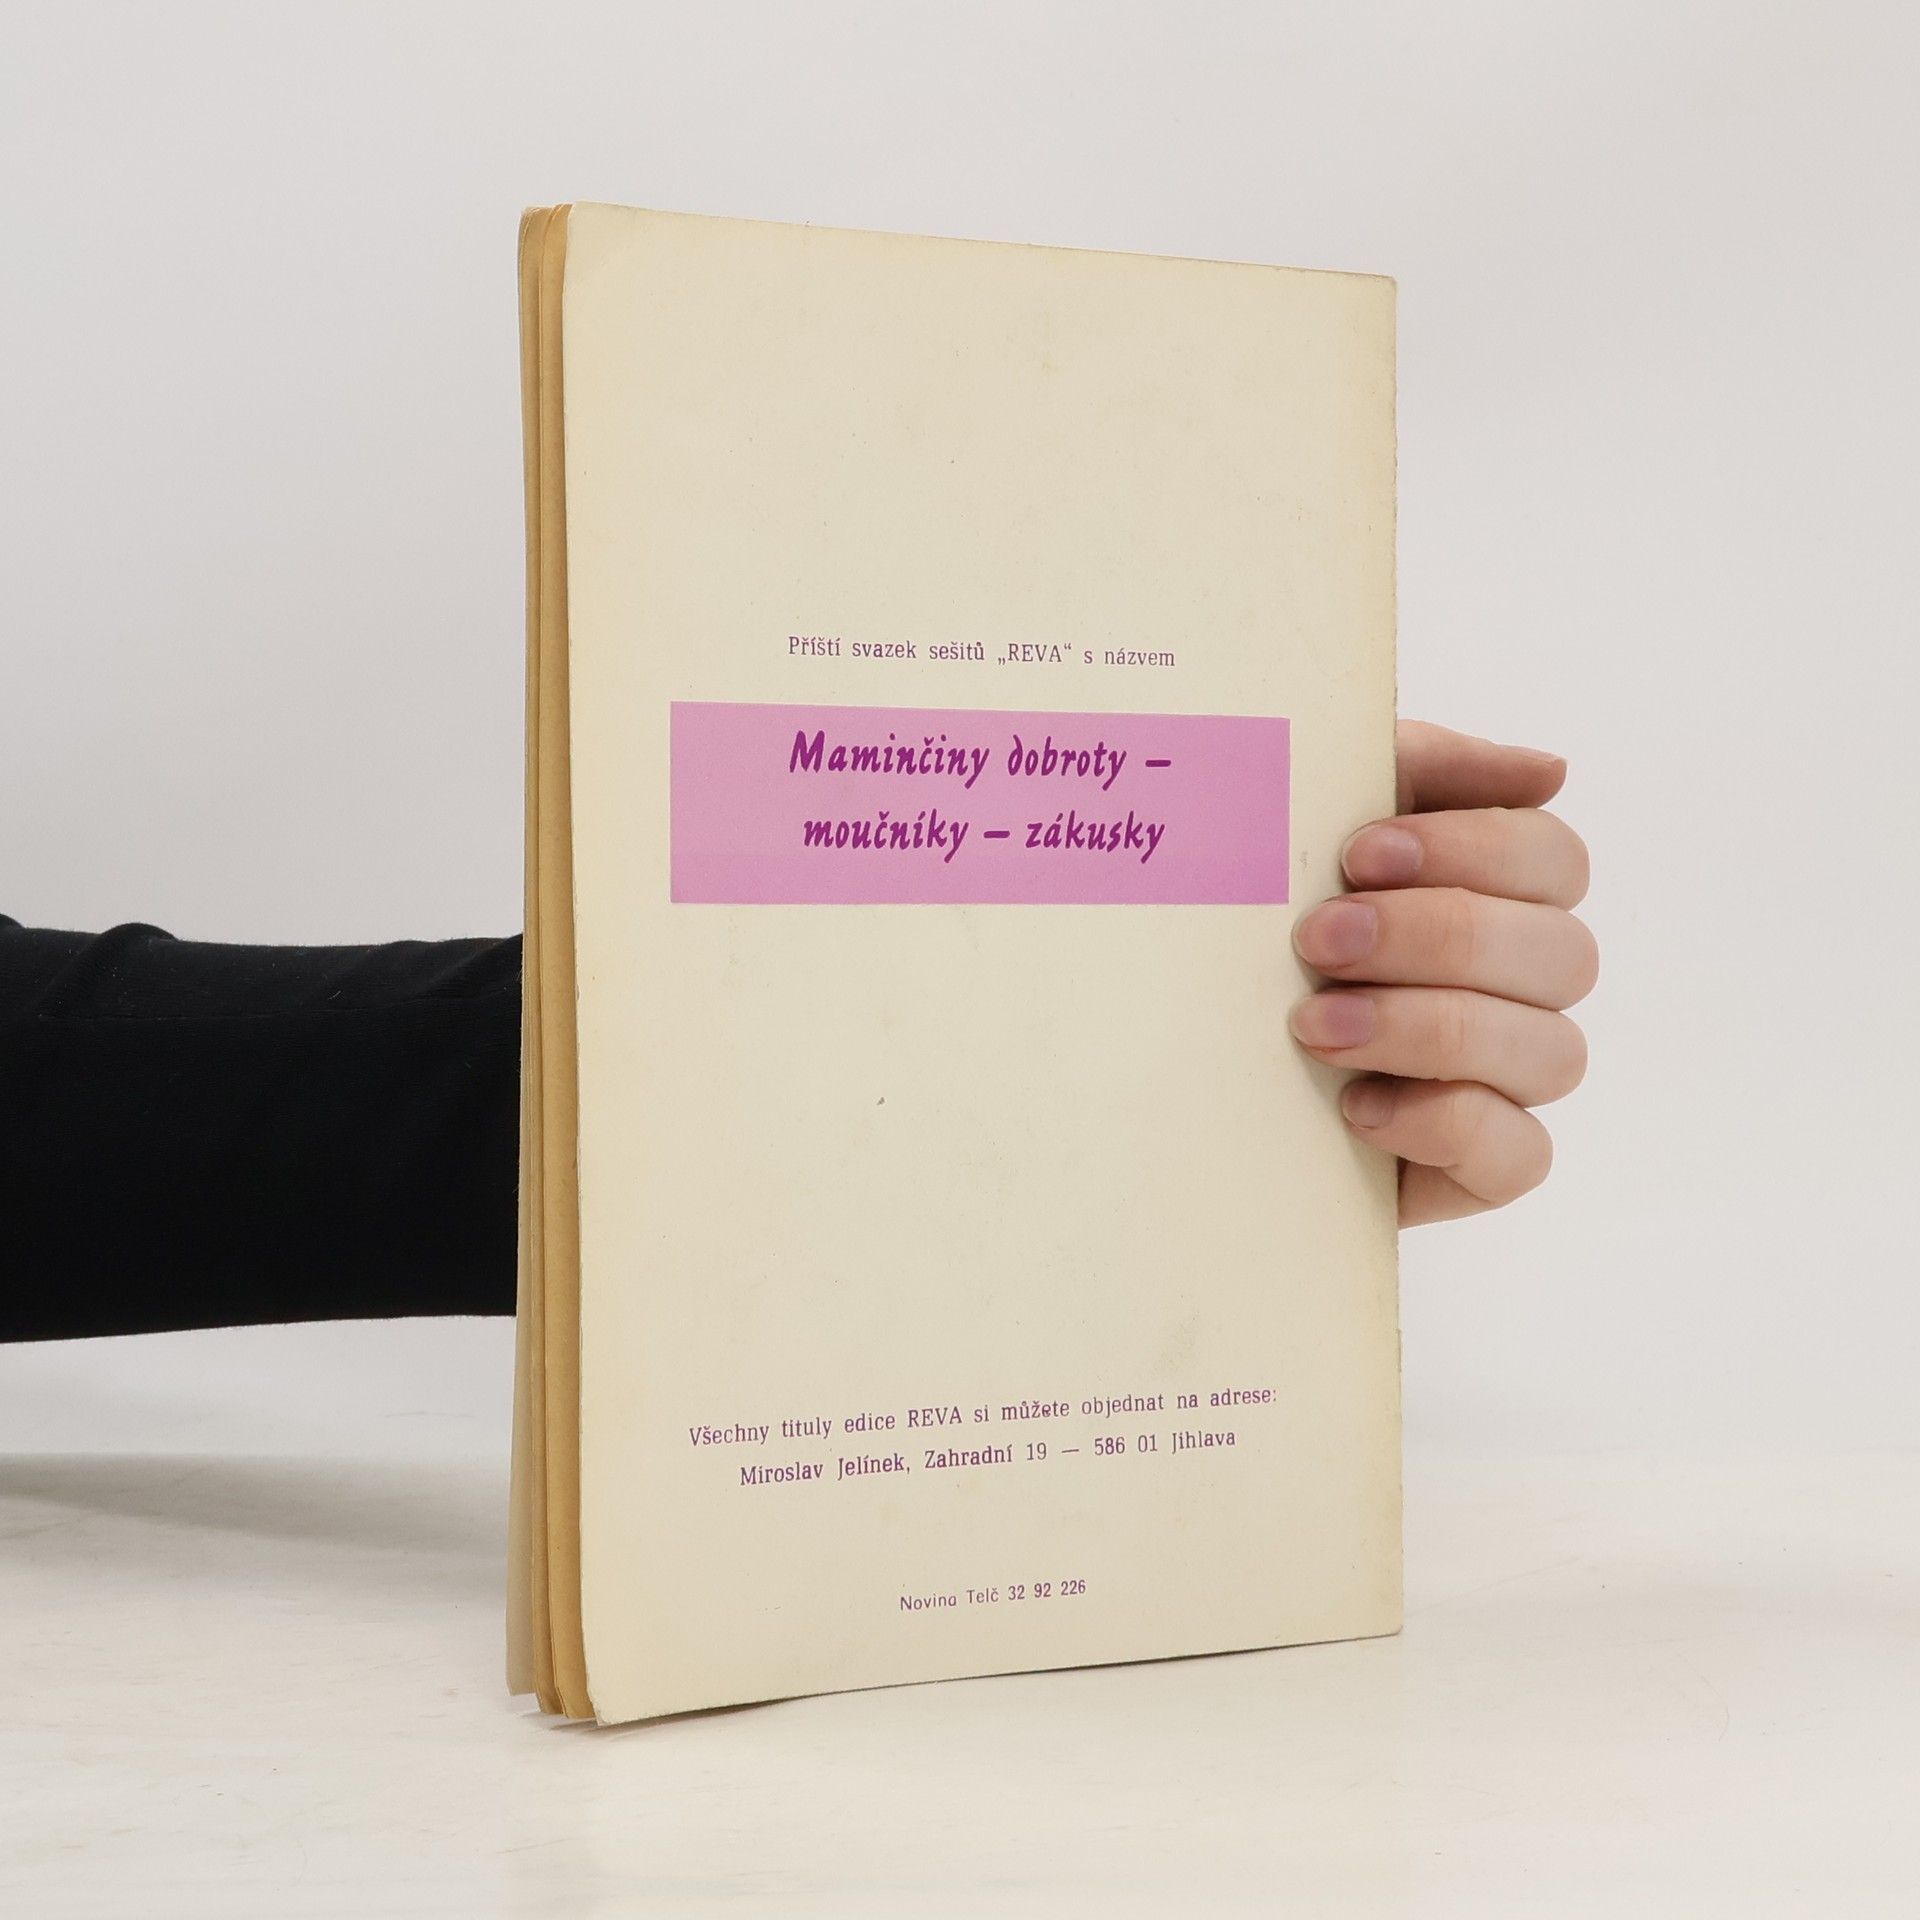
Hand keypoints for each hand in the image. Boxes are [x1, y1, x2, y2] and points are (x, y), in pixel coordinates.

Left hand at [1290, 721, 1595, 1224]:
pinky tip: (1357, 1108)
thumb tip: (1548, 770)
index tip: (1360, 854)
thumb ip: (1415, 768)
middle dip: (1437, 938)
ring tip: (1314, 1026)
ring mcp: (1507, 1082)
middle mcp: (1521, 988)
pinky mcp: (1476, 1169)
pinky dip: (1445, 1124)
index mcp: (1498, 894)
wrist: (1172, 1061)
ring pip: (1552, 1052)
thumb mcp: (1306, 821)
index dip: (1475, 850)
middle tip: (1317, 941)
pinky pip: (1520, 1155)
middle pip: (1562, 953)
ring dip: (1430, 1028)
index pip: (1554, 859)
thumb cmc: (1252, 922)